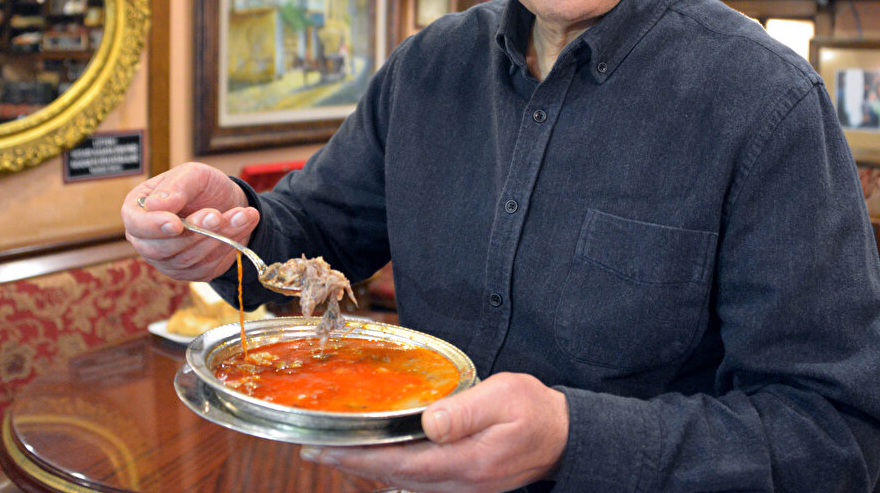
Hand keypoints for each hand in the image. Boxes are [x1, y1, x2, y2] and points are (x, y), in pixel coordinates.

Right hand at [121, 161, 259, 280]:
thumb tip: (154, 205)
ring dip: (217, 237)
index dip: (153, 226)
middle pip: (159, 248)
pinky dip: (227, 247)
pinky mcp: (189, 273)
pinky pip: (204, 268)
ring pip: (186, 258)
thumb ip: (175, 187)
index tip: (177, 224)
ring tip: (241, 215)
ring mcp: (166, 260)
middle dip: (194, 232)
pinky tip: (242, 226)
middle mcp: (146, 239)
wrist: (231, 204)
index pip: (135, 224)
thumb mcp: (194, 175)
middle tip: (218, 215)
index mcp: (139, 209)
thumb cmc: (205, 188)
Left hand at [301, 373, 567, 492]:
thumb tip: (429, 422)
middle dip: (352, 465)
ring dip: (368, 470)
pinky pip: (416, 483)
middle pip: (393, 479)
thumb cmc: (535, 411)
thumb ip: (466, 411)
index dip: (357, 458)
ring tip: (337, 453)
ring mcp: (460, 488)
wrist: (564, 438)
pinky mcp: (463, 483)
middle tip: (315, 448)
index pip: (398, 464)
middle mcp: (458, 483)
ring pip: (402, 484)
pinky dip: (390, 472)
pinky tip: (377, 460)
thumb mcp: (506, 397)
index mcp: (465, 462)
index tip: (323, 448)